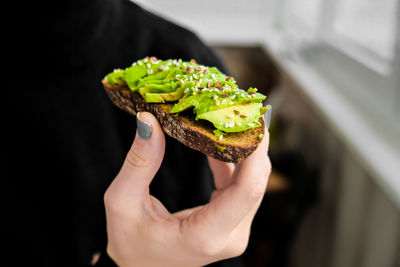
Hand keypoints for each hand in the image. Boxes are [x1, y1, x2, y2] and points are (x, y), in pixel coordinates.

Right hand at [104, 112, 270, 266]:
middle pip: (256, 181)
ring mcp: (234, 230)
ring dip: (244, 148)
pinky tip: (217, 139)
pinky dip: (233, 160)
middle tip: (239, 105)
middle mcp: (230, 235)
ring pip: (252, 181)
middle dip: (252, 140)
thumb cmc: (129, 241)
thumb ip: (139, 163)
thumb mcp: (122, 202)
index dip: (257, 149)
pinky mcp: (231, 222)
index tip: (253, 116)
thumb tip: (150, 120)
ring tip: (228, 116)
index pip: (248, 188)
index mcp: (206, 235)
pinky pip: (240, 185)